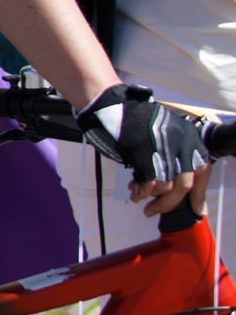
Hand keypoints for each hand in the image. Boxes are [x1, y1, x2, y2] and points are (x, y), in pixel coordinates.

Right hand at [79, 85, 210, 216]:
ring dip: (151, 197)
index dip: (200, 194)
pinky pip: (148, 182)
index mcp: (189, 136)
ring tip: (139, 196)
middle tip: (155, 209)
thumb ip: (175, 156)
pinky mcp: (145, 152)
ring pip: (166, 186)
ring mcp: (163, 147)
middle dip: (169, 202)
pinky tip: (134, 191)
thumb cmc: (134, 120)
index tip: (197, 208)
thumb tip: (177, 185)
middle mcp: (181, 141)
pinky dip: (141, 191)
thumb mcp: (165, 134)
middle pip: (185, 184)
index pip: (203, 171)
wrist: (111, 105)